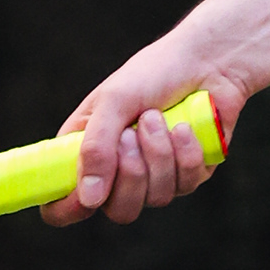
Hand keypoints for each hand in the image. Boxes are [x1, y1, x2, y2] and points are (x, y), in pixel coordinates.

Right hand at [39, 53, 247, 226]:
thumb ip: (96, 148)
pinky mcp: (190, 173)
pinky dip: (186, 152)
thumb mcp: (114, 101)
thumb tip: (88, 200)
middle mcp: (120, 172)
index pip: (63, 205)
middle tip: (132, 133)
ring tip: (158, 117)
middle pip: (119, 210)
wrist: (206, 59)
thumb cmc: (153, 73)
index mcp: (86, 154)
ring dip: (159, 153)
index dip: (68, 210)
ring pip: (157, 197)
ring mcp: (158, 176)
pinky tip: (184, 126)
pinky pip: (187, 183)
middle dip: (131, 172)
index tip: (85, 198)